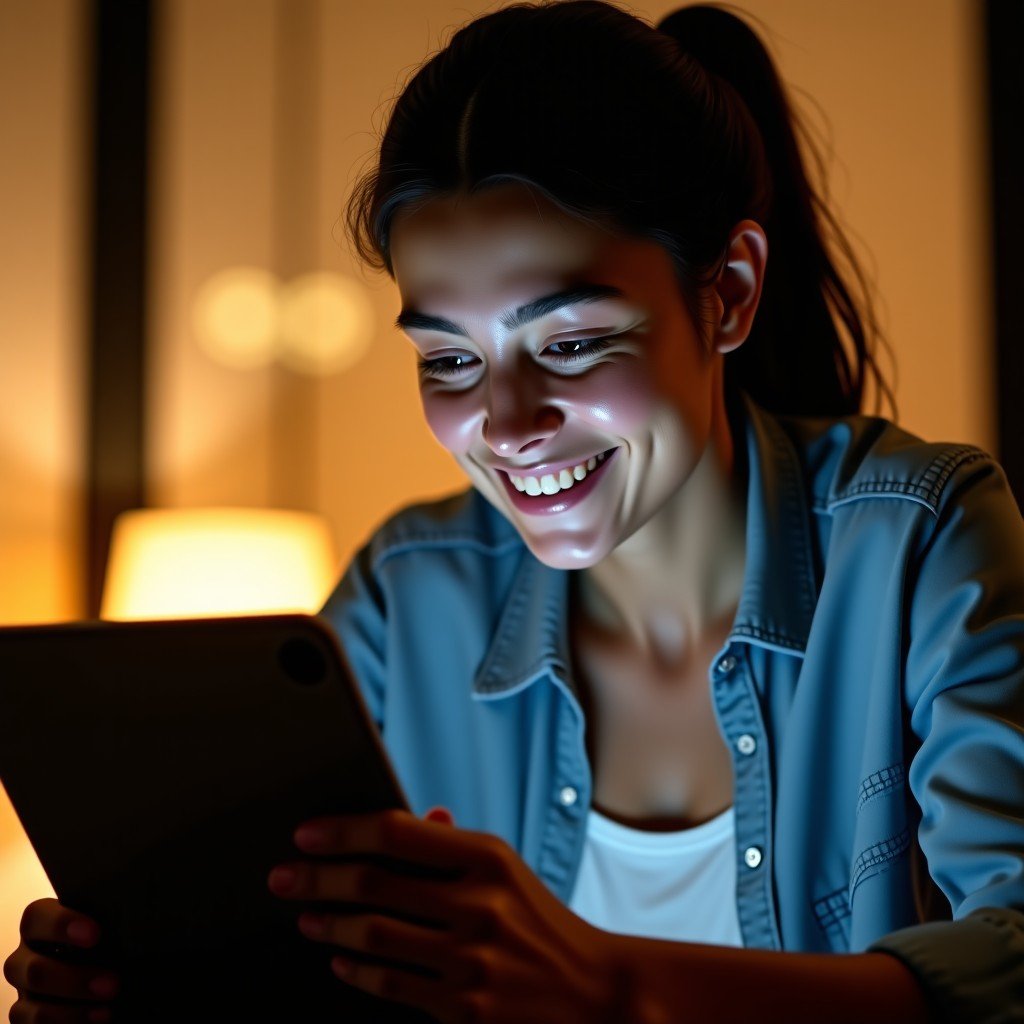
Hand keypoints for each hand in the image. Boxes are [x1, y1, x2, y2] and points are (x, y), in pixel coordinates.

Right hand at [4, 898, 118, 1022]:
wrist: (103, 978)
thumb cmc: (107, 944)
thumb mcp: (107, 930)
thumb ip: (109, 922)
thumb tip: (137, 922)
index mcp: (42, 925)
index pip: (37, 917)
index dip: (61, 924)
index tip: (95, 934)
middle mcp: (26, 957)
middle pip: (33, 969)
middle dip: (75, 980)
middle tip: (113, 984)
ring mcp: (24, 991)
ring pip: (31, 1008)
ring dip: (70, 1011)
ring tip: (106, 1011)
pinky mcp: (26, 1015)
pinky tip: (94, 1020)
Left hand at [267, 806, 621, 1023]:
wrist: (595, 992)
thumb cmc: (541, 923)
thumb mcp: (508, 871)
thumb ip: (455, 847)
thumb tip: (416, 816)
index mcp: (489, 858)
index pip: (398, 831)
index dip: (344, 830)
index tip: (307, 833)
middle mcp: (479, 904)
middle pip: (373, 884)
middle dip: (316, 879)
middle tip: (283, 877)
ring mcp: (470, 960)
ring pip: (373, 937)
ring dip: (327, 924)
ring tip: (306, 917)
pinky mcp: (465, 1009)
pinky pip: (391, 984)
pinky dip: (355, 969)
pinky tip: (340, 958)